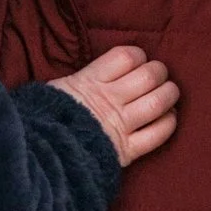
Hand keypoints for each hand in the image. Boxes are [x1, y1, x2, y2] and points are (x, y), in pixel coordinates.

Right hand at [48, 46, 179, 166]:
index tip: (139, 61)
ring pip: (157, 102)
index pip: (126, 56)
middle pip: (148, 76)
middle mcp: (109, 100)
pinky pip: (158, 134)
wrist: (40, 155)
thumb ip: (84, 78)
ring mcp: (120, 125)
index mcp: (90, 81)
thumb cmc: (47, 118)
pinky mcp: (127, 150)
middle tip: (158, 76)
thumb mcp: (60, 88)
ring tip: (169, 93)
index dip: (139, 56)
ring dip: (169, 94)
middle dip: (159, 72)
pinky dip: (168, 123)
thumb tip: (104, 69)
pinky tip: (169, 117)